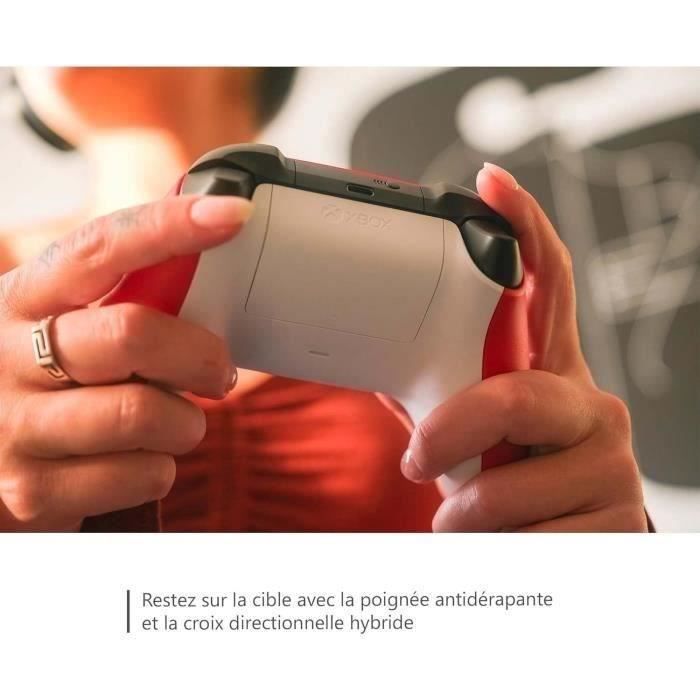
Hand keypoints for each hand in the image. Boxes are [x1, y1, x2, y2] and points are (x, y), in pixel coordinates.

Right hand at [0, 194, 251, 530]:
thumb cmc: (51, 381)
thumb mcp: (67, 325)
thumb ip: (125, 299)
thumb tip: (212, 257)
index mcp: (25, 298)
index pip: (100, 248)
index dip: (169, 226)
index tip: (234, 212)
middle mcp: (7, 355)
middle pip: (133, 335)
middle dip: (200, 355)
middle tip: (219, 369)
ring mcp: (15, 425)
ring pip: (145, 414)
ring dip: (186, 421)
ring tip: (176, 421)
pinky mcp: (33, 488)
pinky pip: (143, 475)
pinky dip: (162, 468)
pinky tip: (141, 460)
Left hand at [400, 163, 646, 531]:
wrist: (568, 547)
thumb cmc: (513, 478)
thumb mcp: (480, 433)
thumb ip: (439, 392)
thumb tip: (364, 352)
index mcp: (552, 375)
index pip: (549, 288)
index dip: (524, 231)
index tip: (490, 185)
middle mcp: (591, 408)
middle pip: (515, 397)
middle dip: (453, 431)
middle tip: (417, 459)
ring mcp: (612, 465)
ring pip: (511, 488)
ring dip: (466, 515)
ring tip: (460, 519)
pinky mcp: (621, 522)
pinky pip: (532, 541)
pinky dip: (494, 552)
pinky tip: (504, 545)